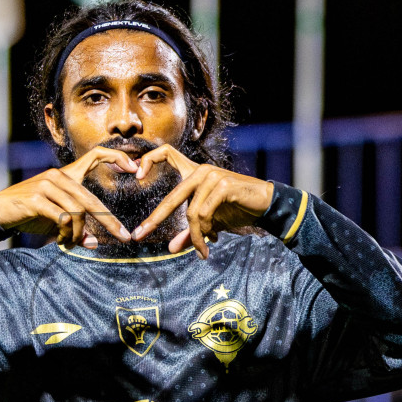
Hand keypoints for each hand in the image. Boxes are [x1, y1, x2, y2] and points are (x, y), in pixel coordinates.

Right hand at [0, 147, 135, 247]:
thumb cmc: (30, 214)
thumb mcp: (56, 221)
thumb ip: (76, 228)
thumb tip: (93, 243)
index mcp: (66, 174)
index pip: (95, 156)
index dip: (117, 157)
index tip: (135, 168)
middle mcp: (58, 175)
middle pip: (91, 199)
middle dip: (109, 221)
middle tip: (123, 237)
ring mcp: (47, 185)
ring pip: (78, 212)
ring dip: (78, 234)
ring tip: (72, 243)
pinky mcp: (37, 198)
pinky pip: (63, 218)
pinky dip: (67, 234)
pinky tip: (62, 241)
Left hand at [128, 145, 273, 258]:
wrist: (265, 205)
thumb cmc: (236, 209)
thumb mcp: (210, 223)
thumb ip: (191, 233)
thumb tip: (171, 248)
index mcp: (194, 173)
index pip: (166, 153)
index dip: (149, 160)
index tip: (136, 176)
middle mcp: (201, 171)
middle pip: (173, 197)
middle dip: (155, 218)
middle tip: (140, 235)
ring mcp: (212, 176)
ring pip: (192, 213)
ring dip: (196, 235)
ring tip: (202, 249)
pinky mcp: (224, 185)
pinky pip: (205, 213)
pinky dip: (206, 231)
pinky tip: (213, 239)